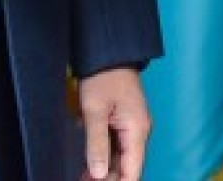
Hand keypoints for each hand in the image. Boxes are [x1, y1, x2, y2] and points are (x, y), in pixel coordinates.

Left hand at [77, 66, 148, 180]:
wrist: (108, 54)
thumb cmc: (102, 79)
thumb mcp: (95, 111)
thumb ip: (97, 144)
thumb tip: (99, 175)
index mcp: (137, 130)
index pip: (133, 171)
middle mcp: (139, 132)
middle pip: (127, 167)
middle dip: (108, 178)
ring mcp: (133, 127)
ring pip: (121, 158)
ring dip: (105, 170)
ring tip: (83, 177)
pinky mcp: (125, 122)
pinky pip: (117, 147)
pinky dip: (105, 157)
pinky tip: (89, 164)